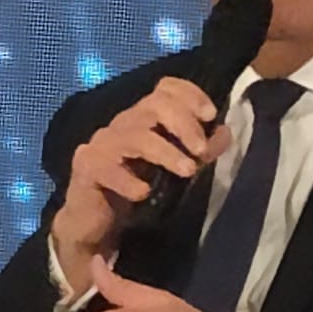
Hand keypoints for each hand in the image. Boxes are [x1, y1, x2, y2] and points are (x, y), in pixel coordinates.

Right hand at [51, 77, 232, 294]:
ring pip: (136, 135)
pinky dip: (128, 179)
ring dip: (166, 152)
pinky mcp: (87, 167)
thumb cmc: (135, 188)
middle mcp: (122, 123)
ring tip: (188, 172)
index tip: (211, 115)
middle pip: (153, 104)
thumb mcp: (175, 168)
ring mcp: (102, 143)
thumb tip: (225, 131)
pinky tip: (143, 193)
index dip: (190, 94)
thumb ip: (200, 150)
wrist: (93, 223)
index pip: (164, 88)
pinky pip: (107, 167)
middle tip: (202, 150)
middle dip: (183, 123)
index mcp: (144, 118)